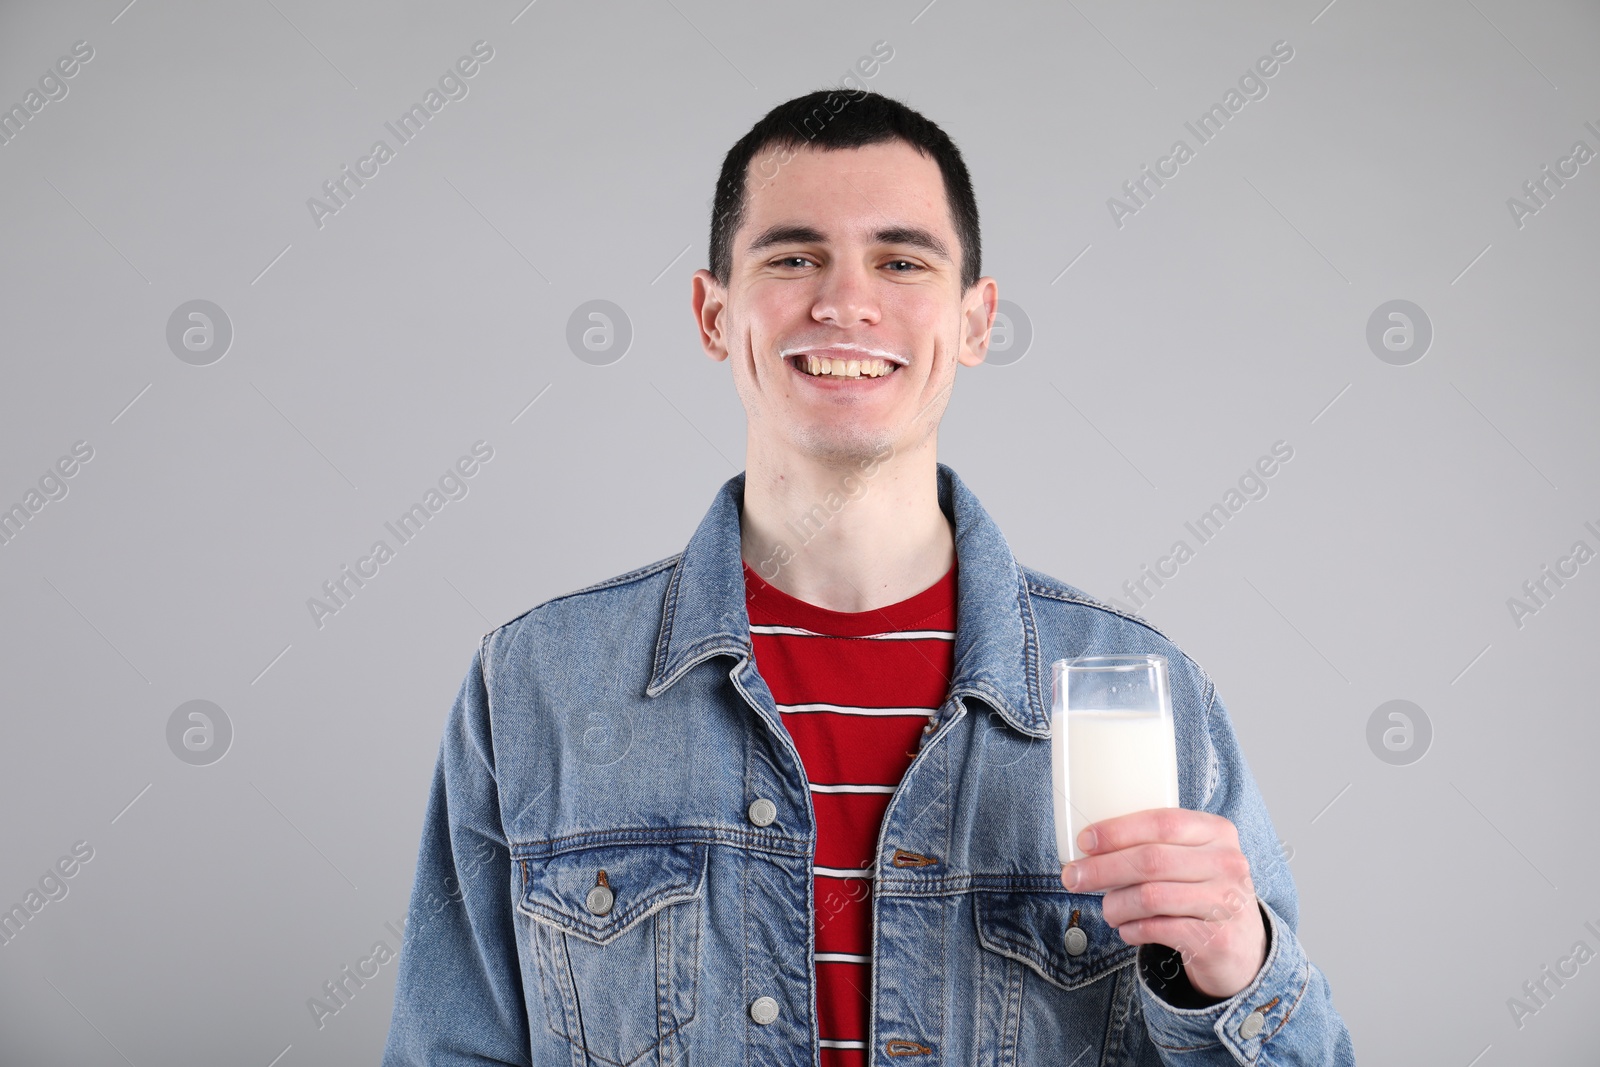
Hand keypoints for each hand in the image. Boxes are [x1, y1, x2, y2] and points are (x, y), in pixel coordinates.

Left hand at [1060, 808, 1265, 998]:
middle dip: (1102, 869)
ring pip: (1150, 897)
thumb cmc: (1204, 892)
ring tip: (1108, 910)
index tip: (1084, 841)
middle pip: (1150, 860)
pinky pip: (1158, 929)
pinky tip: (1127, 929)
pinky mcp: (1216, 939)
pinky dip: (1132, 930)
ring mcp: (1225, 902)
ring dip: (1115, 904)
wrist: (1245, 948)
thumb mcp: (1193, 858)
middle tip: (1073, 877)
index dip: (1118, 830)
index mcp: (1217, 831)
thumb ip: (1156, 844)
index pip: (1162, 822)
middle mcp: (1227, 863)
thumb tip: (1090, 845)